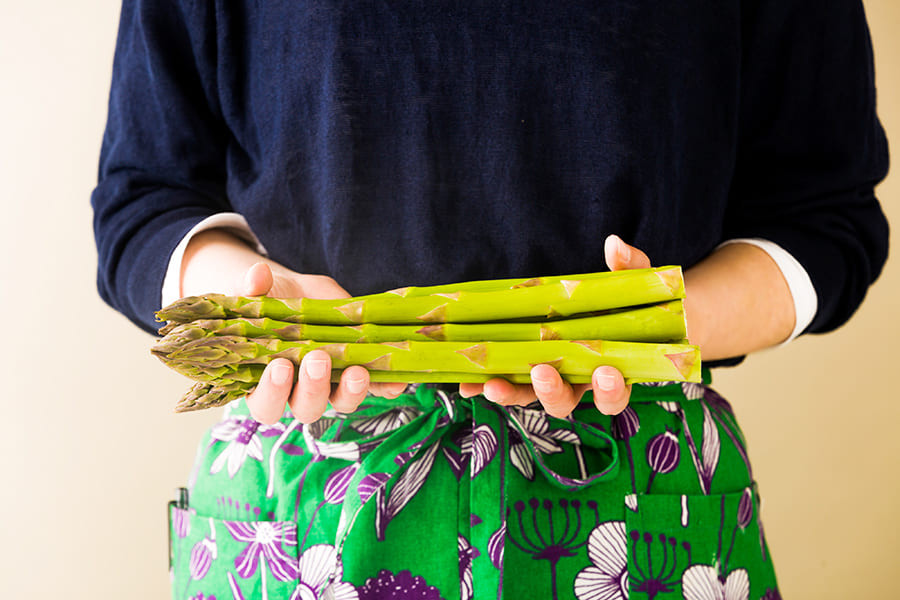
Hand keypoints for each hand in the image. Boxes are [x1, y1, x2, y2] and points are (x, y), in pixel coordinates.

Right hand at [239, 263, 406, 423]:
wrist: (301, 293)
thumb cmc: (272, 300)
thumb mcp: (261, 292)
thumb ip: (254, 289)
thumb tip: (257, 275)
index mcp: (265, 381)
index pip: (265, 404)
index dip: (271, 392)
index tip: (279, 366)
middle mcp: (299, 392)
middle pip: (306, 409)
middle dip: (313, 388)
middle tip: (318, 360)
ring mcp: (332, 386)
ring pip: (342, 403)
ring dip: (351, 391)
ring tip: (357, 371)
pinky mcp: (360, 374)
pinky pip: (377, 389)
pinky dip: (387, 387)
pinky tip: (396, 381)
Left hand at [458, 234, 650, 416]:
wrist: (595, 299)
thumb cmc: (622, 294)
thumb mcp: (631, 279)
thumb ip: (629, 265)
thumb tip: (614, 245)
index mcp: (611, 368)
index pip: (615, 393)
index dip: (611, 390)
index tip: (605, 373)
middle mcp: (575, 381)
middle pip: (565, 403)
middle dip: (553, 392)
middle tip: (544, 372)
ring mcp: (545, 377)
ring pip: (528, 397)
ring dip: (511, 394)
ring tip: (494, 385)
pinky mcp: (518, 368)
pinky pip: (502, 382)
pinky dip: (484, 385)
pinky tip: (467, 385)